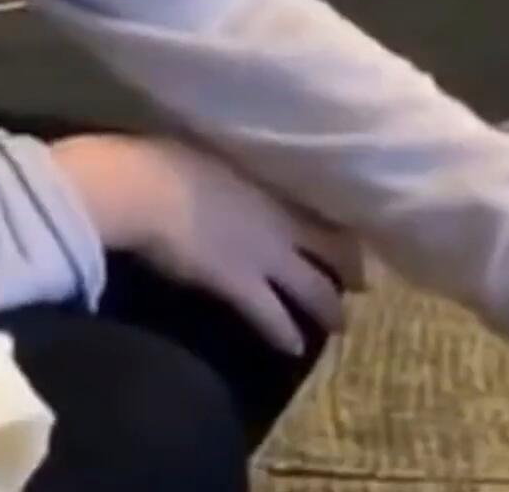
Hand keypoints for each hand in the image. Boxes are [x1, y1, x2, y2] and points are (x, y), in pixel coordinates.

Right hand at [51, 134, 363, 353]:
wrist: (146, 185)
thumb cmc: (172, 159)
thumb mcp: (221, 157)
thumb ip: (240, 173)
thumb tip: (238, 176)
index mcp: (276, 187)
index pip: (325, 210)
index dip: (342, 227)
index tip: (354, 240)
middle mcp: (281, 223)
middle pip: (333, 252)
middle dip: (350, 273)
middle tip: (362, 287)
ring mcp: (264, 255)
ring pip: (313, 289)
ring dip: (328, 311)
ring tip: (338, 328)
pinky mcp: (239, 285)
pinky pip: (272, 316)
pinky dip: (285, 335)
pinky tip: (293, 350)